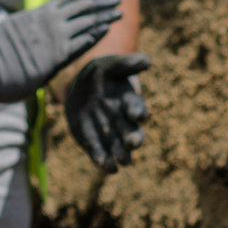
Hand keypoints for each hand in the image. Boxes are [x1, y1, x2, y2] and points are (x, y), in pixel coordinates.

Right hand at [0, 0, 122, 103]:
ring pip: (86, 22)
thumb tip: (34, 24)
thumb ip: (29, 26)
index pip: (68, 0)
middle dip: (101, 3)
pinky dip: (95, 34)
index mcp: (38, 14)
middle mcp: (48, 21)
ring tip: (119, 12)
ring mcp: (54, 37)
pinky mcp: (57, 56)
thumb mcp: (13, 30)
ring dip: (104, 16)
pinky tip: (106, 30)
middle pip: (82, 7)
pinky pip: (82, 42)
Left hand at [65, 53, 151, 171]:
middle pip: (132, 133)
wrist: (80, 89)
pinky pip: (100, 154)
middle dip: (134, 138)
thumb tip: (147, 61)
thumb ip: (126, 64)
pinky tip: (108, 167)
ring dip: (121, 154)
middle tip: (133, 143)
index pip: (137, 108)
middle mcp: (123, 122)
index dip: (137, 111)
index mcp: (129, 102)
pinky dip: (104, 161)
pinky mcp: (94, 143)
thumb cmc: (100, 75)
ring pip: (118, 147)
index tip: (136, 114)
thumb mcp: (110, 66)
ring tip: (123, 161)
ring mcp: (110, 134)